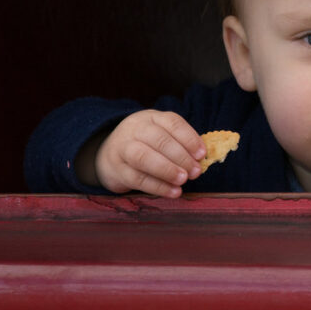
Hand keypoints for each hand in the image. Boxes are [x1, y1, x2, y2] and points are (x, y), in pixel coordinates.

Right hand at [91, 110, 205, 196]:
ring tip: (183, 180)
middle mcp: (135, 129)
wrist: (108, 154)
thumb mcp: (161, 134)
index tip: (202, 154)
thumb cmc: (146, 144)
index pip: (172, 122)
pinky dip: (158, 187)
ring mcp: (123, 148)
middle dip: (180, 156)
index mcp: (151, 117)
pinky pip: (137, 178)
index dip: (189, 138)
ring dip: (167, 170)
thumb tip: (201, 159)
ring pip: (144, 157)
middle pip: (159, 140)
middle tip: (196, 171)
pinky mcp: (117, 169)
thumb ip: (180, 144)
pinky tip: (173, 192)